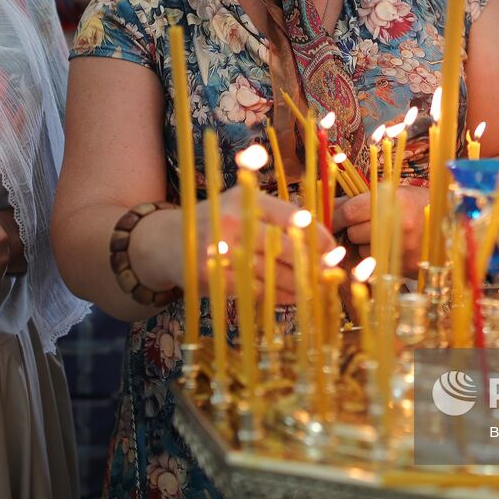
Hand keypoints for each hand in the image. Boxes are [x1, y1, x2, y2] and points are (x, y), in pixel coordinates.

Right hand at [130, 188, 332, 304]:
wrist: (163, 243)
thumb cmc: (216, 224)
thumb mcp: (242, 207)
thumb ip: (278, 219)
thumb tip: (325, 244)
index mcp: (245, 199)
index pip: (292, 217)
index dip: (318, 237)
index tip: (334, 251)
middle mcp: (232, 222)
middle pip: (286, 248)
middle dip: (312, 264)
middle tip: (330, 275)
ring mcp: (221, 251)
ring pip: (274, 273)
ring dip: (300, 285)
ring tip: (315, 290)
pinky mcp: (213, 278)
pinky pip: (257, 291)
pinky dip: (279, 297)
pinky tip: (291, 298)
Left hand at [331, 185, 428, 274]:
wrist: (450, 223)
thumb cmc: (417, 204)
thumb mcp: (393, 193)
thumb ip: (362, 200)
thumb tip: (331, 209)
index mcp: (394, 201)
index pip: (350, 212)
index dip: (337, 216)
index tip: (334, 218)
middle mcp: (399, 225)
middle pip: (354, 234)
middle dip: (352, 230)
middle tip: (361, 225)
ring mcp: (403, 249)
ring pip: (363, 252)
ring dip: (364, 245)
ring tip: (380, 235)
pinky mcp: (406, 267)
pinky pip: (377, 265)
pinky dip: (376, 258)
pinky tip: (388, 248)